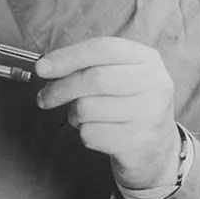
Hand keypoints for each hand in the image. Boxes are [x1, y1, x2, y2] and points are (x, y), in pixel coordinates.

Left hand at [34, 36, 179, 190]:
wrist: (157, 150)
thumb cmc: (128, 106)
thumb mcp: (118, 77)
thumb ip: (87, 67)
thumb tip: (47, 68)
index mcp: (147, 59)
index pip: (103, 48)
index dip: (68, 56)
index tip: (42, 68)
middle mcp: (154, 83)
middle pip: (93, 78)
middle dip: (60, 88)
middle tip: (44, 98)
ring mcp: (150, 114)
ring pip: (87, 108)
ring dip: (74, 115)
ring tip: (83, 117)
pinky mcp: (139, 142)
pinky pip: (90, 134)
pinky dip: (84, 134)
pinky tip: (98, 133)